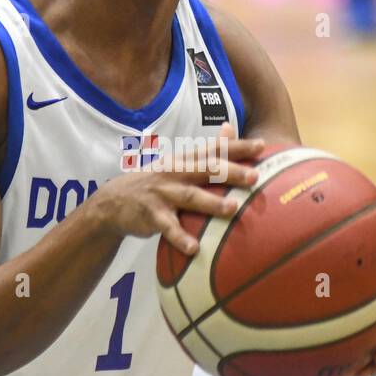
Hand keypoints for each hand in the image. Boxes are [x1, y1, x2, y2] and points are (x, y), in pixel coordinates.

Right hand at [86, 122, 261, 255]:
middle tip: (254, 176)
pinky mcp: (152, 216)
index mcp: (184, 160)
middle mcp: (175, 173)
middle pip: (206, 170)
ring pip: (190, 197)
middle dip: (231, 172)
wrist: (113, 201)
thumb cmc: (156, 182)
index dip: (238, 147)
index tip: (262, 145)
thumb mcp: (178, 161)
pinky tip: (195, 248)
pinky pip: (168, 228)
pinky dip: (180, 238)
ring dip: (211, 203)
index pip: (214, 150)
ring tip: (231, 209)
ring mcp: (163, 194)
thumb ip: (206, 149)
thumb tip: (229, 127)